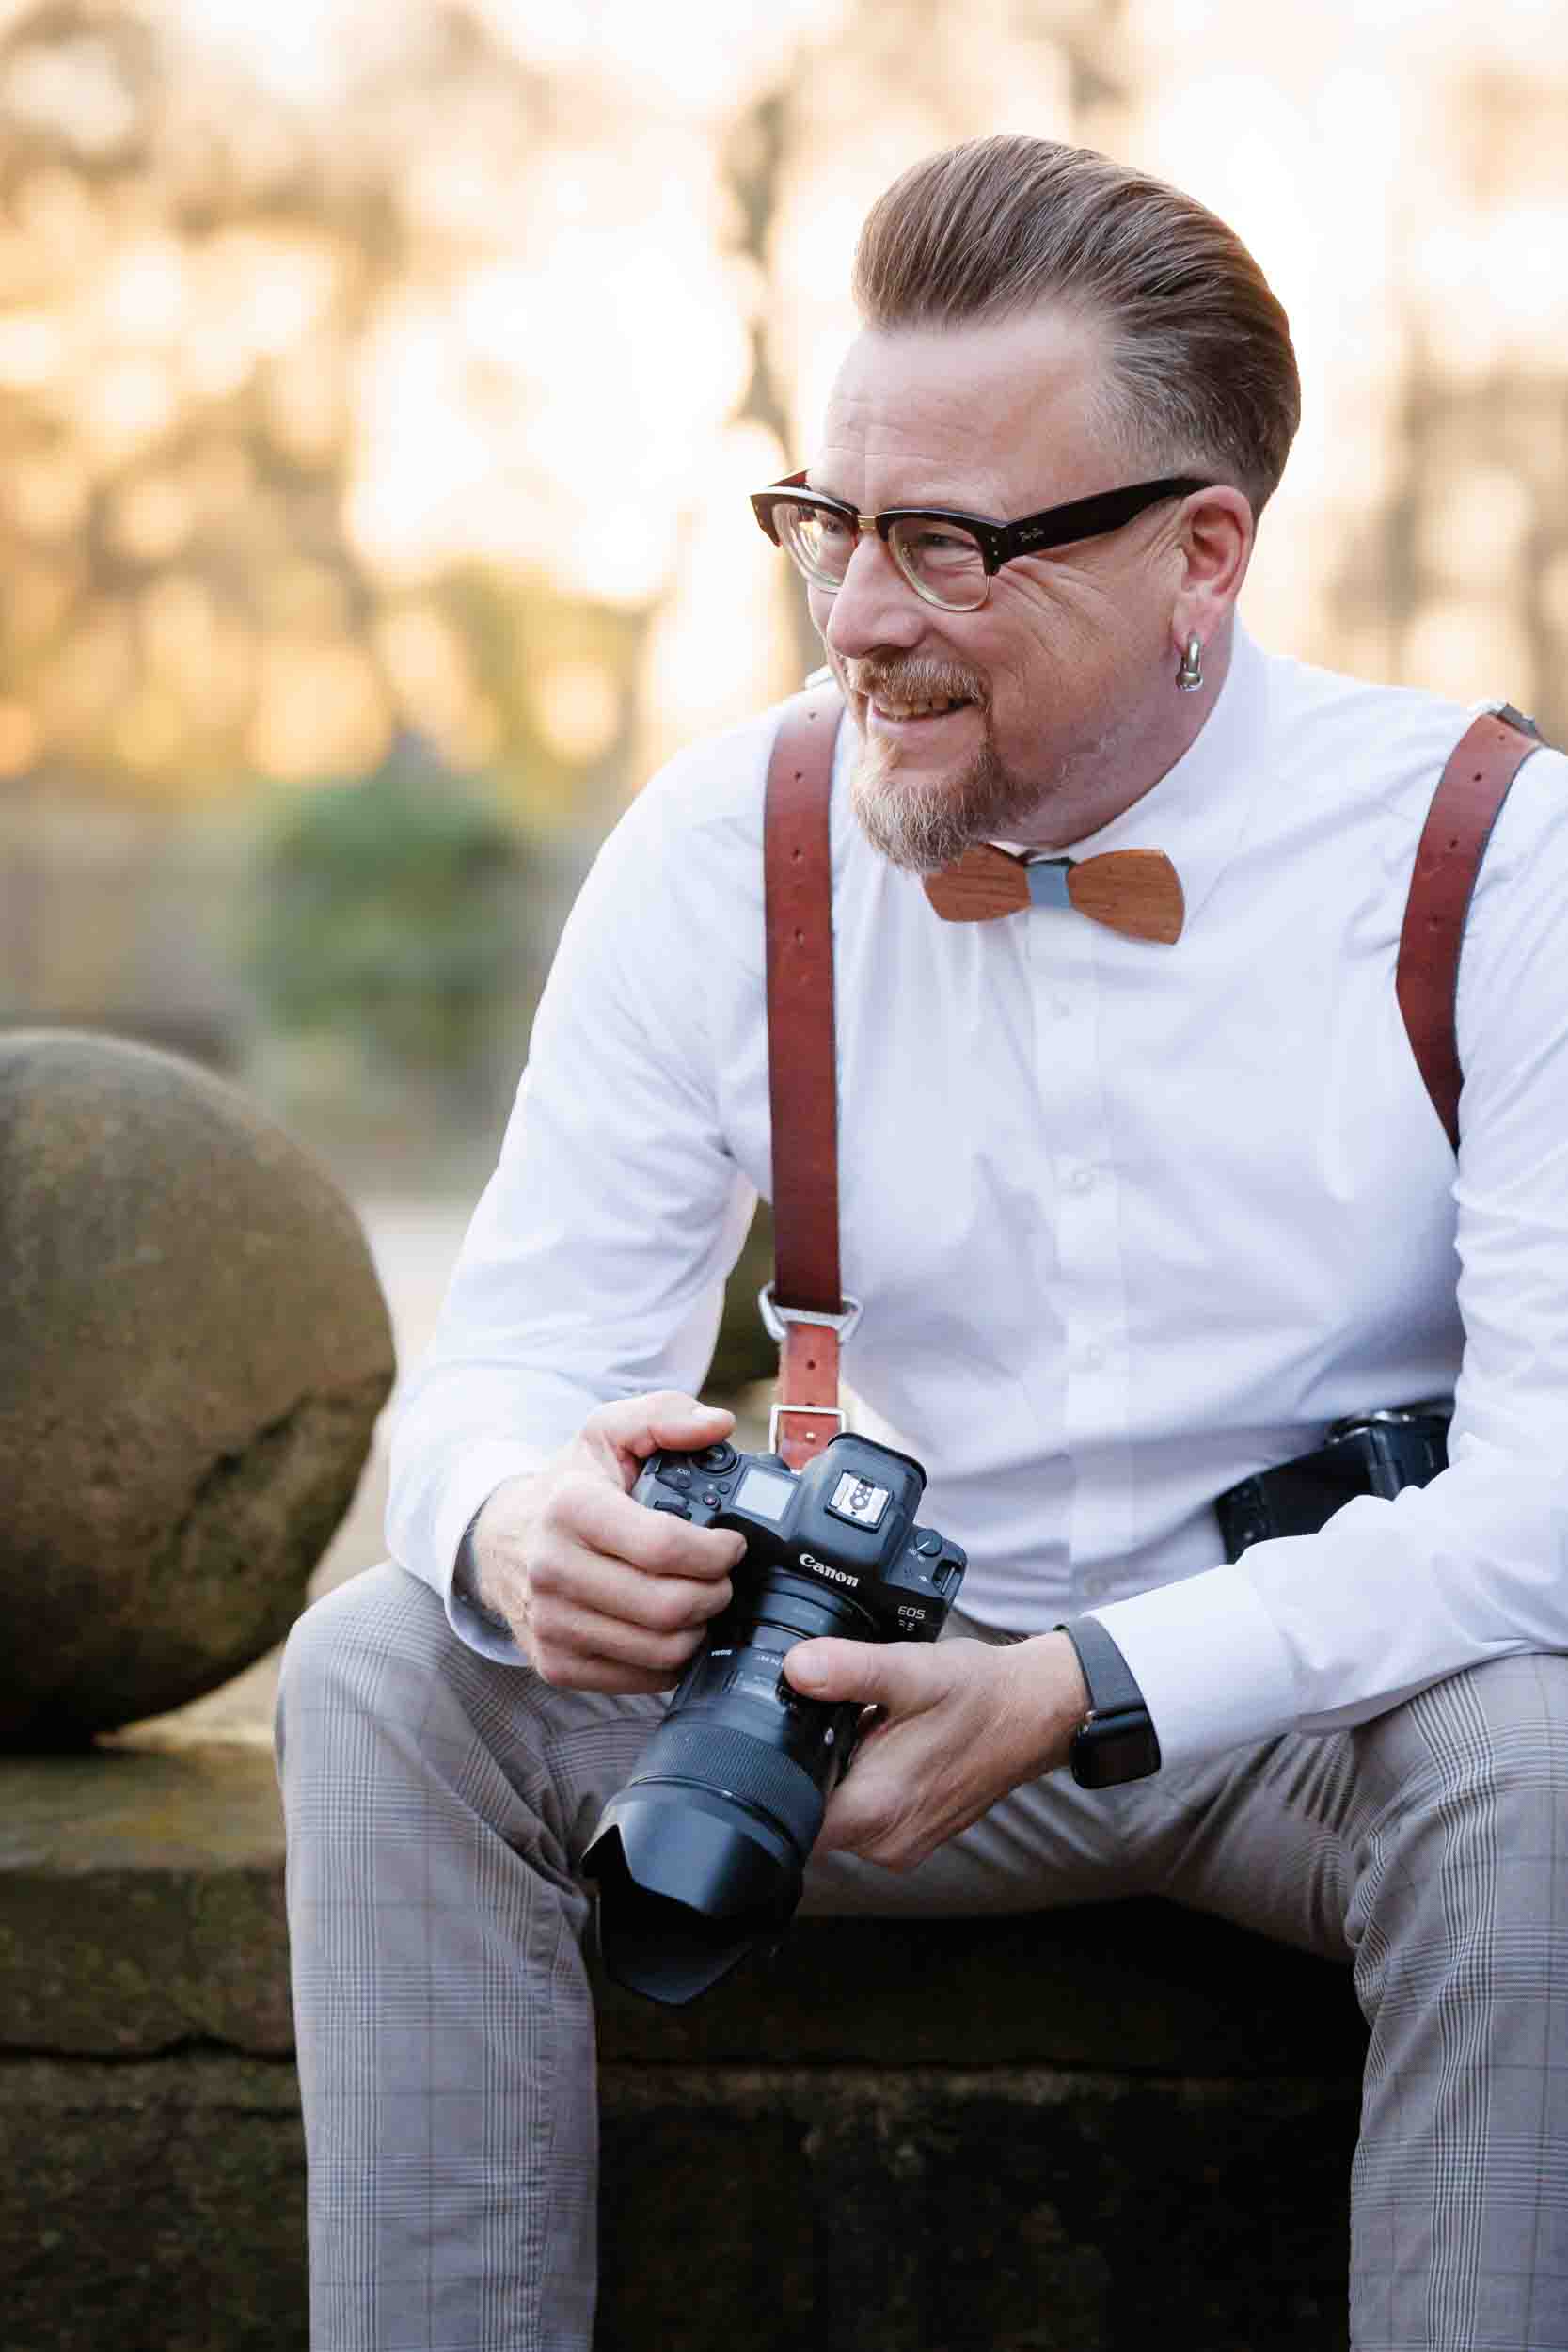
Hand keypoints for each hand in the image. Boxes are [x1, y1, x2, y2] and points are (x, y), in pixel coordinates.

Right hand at [469, 1392, 746, 1694]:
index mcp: (571, 1509)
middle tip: (722, 1576)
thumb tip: (717, 1426)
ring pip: (661, 1650)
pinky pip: (641, 1680)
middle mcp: (553, 1570)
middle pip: (669, 1606)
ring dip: (699, 1628)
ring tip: (699, 1599)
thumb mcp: (608, 1432)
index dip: (715, 1550)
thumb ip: (665, 1415)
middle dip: (717, 1592)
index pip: (663, 1547)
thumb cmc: (569, 1486)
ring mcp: (552, 1625)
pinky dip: (672, 1660)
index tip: (731, 1543)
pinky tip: (670, 1628)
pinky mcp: (556, 1666)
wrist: (503, 1540)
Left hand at [783, 1632, 1090, 1870]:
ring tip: (868, 1732)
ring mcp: (899, 1845)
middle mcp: (884, 1842)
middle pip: (805, 1815)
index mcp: (876, 1808)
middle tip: (842, 1723)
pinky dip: (863, 1782)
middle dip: (809, 1768)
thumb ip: (849, 1669)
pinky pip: (863, 1817)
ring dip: (838, 1774)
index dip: (771, 1778)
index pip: (788, 1816)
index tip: (781, 1739)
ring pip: (834, 1816)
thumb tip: (796, 1667)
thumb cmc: (980, 1695)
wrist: (1035, 1713)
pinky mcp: (910, 1837)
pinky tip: (884, 1747)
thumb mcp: (911, 1669)